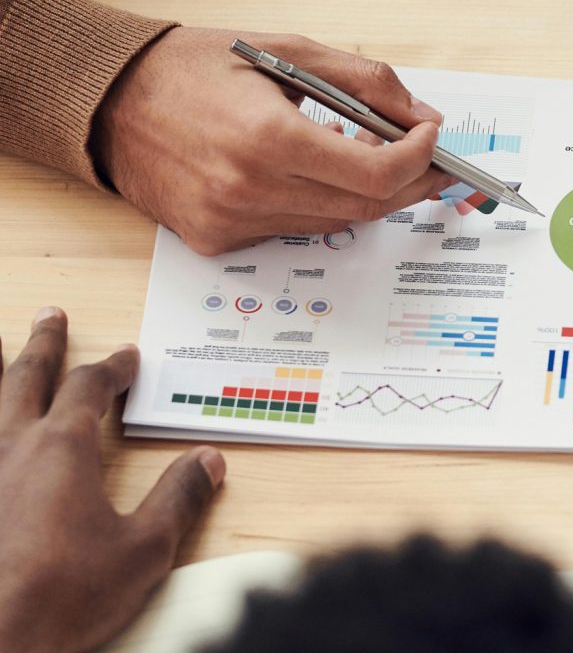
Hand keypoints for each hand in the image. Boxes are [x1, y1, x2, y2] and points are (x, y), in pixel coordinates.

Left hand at [0, 307, 224, 652]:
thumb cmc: (56, 600)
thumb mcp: (141, 553)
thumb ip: (178, 500)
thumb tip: (209, 462)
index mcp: (61, 448)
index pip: (90, 387)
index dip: (112, 368)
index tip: (125, 357)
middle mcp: (10, 446)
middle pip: (27, 376)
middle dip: (44, 344)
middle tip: (49, 316)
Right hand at [93, 27, 452, 254]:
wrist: (109, 99)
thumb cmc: (196, 66)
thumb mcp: (287, 50)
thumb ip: (366, 82)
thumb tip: (422, 117)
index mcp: (267, 138)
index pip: (376, 175)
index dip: (419, 159)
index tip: (431, 136)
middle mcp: (248, 191)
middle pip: (365, 207)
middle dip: (410, 181)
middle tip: (428, 157)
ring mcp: (230, 223)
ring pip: (334, 223)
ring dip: (366, 192)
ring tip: (373, 154)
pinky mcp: (216, 241)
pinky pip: (293, 230)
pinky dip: (319, 203)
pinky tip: (316, 171)